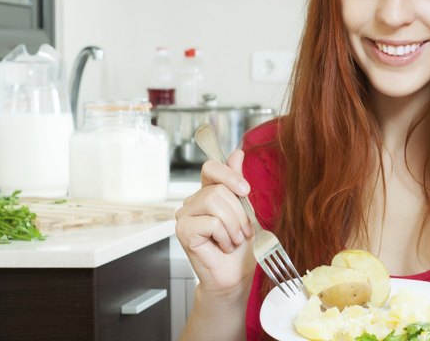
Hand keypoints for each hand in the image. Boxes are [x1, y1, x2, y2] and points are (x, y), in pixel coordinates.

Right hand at [175, 150, 256, 293]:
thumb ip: (238, 184)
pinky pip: (210, 222)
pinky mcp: (183, 231)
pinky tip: (223, 247)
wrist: (235, 276)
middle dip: (239, 212)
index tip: (245, 189)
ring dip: (233, 225)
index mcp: (208, 193)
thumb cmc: (241, 247)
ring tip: (234, 240)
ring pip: (214, 202)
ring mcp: (185, 216)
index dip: (228, 173)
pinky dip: (224, 236)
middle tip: (244, 232)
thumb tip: (237, 153)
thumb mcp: (246, 211)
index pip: (211, 168)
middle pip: (218, 189)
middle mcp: (193, 202)